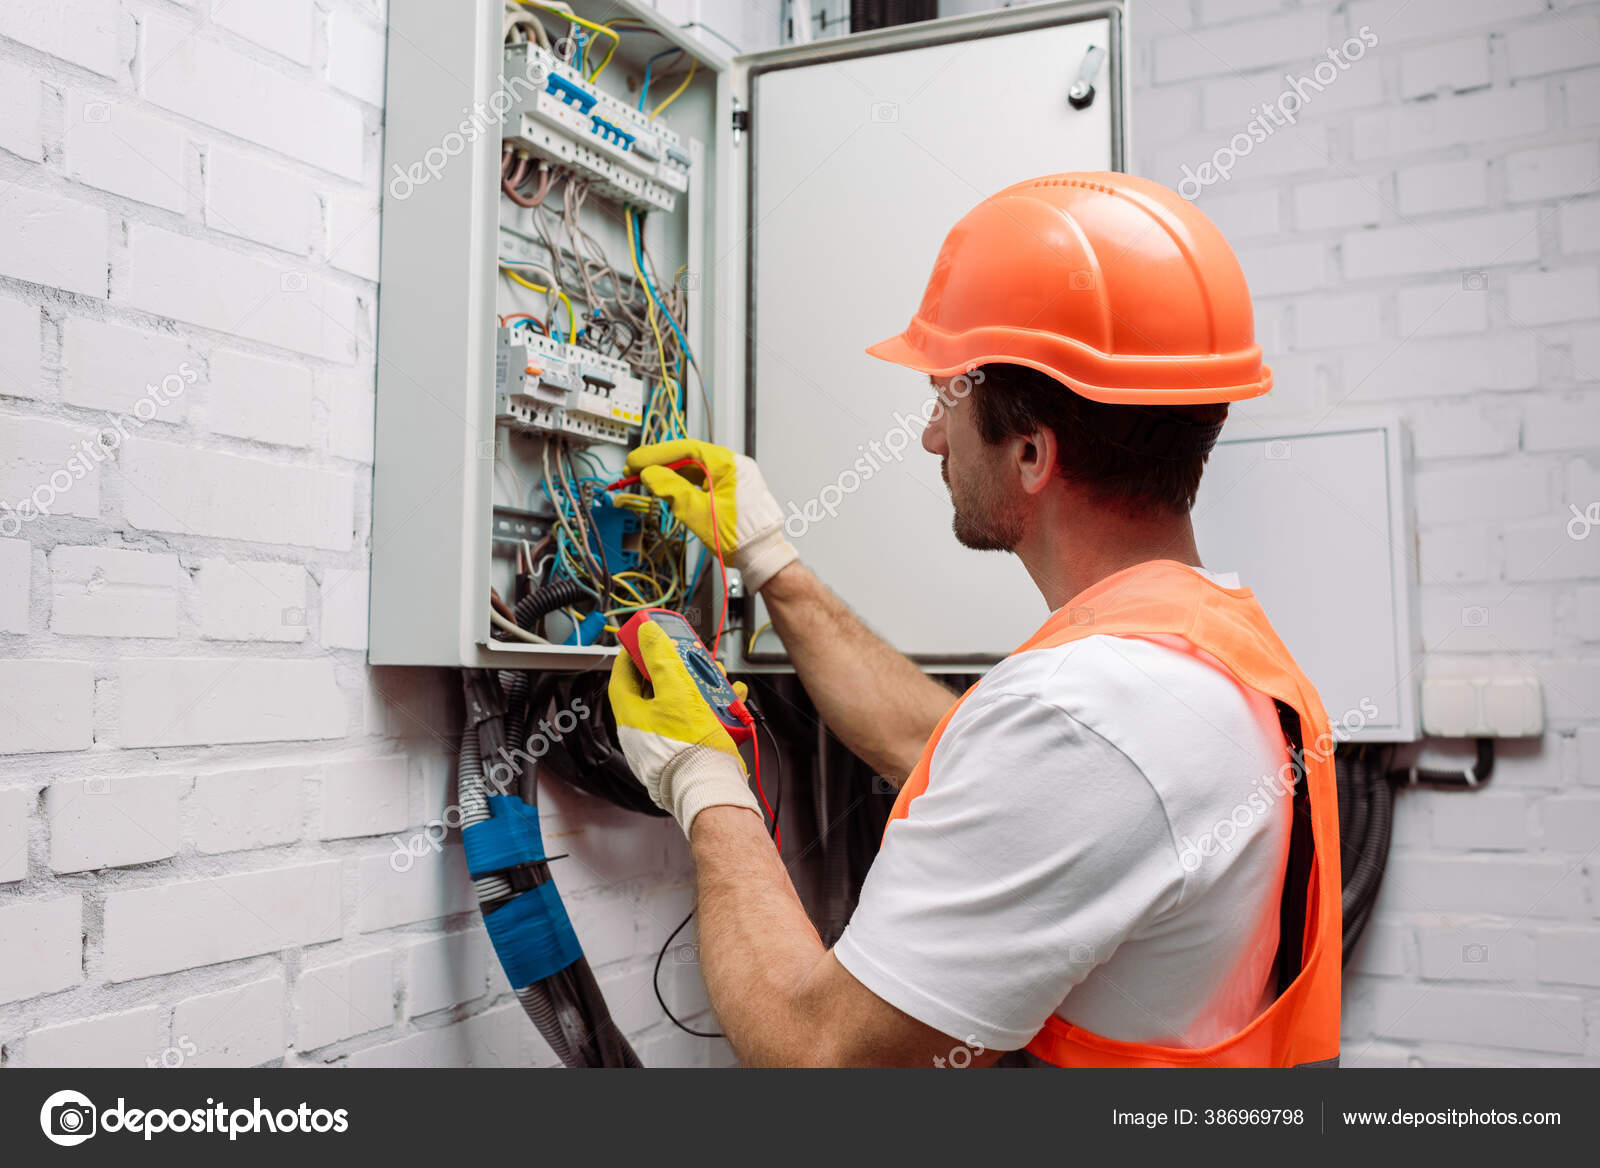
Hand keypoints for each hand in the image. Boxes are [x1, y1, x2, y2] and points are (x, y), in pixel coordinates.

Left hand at [608, 620, 761, 836]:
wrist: (710, 788)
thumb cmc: (689, 749)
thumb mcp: (676, 692)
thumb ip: (661, 660)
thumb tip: (647, 634)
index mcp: (631, 716)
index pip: (621, 676)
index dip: (631, 655)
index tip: (642, 640)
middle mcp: (642, 731)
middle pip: (655, 689)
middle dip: (675, 670)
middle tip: (689, 658)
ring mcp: (662, 743)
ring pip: (678, 704)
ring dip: (699, 687)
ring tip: (717, 680)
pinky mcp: (684, 751)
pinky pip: (694, 721)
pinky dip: (710, 708)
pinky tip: (730, 702)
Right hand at [624, 439, 798, 592]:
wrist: (762, 556)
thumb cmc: (741, 536)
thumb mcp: (698, 512)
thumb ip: (672, 490)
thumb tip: (650, 475)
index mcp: (729, 464)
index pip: (686, 448)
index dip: (656, 454)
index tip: (635, 461)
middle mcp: (732, 466)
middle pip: (688, 456)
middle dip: (659, 463)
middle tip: (634, 471)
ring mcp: (731, 477)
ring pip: (693, 467)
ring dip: (668, 473)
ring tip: (645, 480)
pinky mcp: (729, 489)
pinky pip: (701, 479)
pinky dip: (682, 482)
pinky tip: (666, 487)